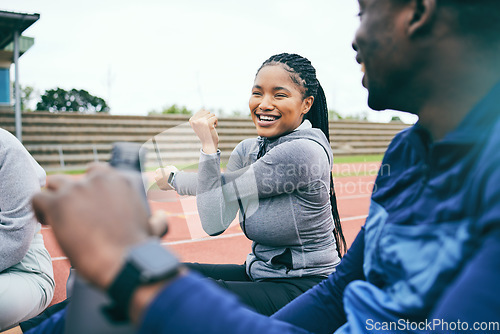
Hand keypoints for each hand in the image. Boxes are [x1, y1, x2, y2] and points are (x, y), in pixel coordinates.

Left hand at [31, 163, 159, 289]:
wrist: (124, 262)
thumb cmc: (139, 250)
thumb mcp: (154, 229)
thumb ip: (157, 220)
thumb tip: (162, 217)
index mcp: (121, 181)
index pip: (97, 172)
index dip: (90, 187)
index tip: (89, 204)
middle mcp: (99, 180)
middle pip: (74, 177)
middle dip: (71, 193)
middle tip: (73, 214)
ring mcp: (78, 189)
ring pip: (54, 183)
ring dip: (54, 199)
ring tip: (58, 219)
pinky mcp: (59, 204)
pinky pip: (37, 198)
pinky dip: (39, 211)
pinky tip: (48, 223)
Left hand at [154, 166, 177, 189]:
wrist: (176, 180)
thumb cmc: (174, 173)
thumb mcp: (171, 167)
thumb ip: (167, 168)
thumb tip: (166, 168)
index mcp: (158, 171)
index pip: (158, 171)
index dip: (161, 172)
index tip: (165, 173)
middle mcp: (156, 176)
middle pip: (157, 177)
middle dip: (161, 177)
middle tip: (166, 178)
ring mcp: (158, 182)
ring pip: (159, 182)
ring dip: (162, 182)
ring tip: (168, 182)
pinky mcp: (160, 187)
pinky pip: (162, 187)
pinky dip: (165, 187)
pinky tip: (169, 186)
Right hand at [189, 109, 218, 153]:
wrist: (208, 144)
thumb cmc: (205, 134)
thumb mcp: (199, 125)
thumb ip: (199, 117)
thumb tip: (203, 109)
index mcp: (191, 120)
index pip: (202, 110)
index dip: (206, 117)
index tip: (204, 124)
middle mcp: (195, 120)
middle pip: (207, 112)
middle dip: (210, 118)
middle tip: (208, 126)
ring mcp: (201, 122)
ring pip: (212, 114)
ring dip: (213, 121)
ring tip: (210, 128)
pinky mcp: (208, 123)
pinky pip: (215, 117)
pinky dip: (216, 122)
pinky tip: (213, 128)